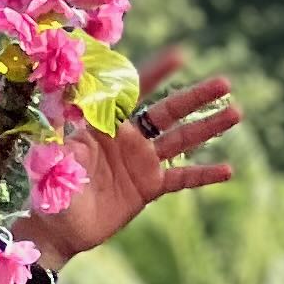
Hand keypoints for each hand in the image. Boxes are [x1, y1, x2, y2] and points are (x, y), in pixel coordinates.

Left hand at [23, 47, 240, 263]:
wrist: (58, 229)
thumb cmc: (47, 191)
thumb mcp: (49, 160)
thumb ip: (58, 133)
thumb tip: (56, 103)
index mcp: (104, 125)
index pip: (133, 93)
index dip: (156, 73)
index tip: (180, 54)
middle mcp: (128, 139)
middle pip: (167, 112)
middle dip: (196, 97)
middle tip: (225, 82)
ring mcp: (141, 162)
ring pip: (181, 140)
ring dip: (208, 128)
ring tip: (236, 113)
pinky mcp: (149, 188)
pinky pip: (181, 180)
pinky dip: (202, 175)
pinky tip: (227, 171)